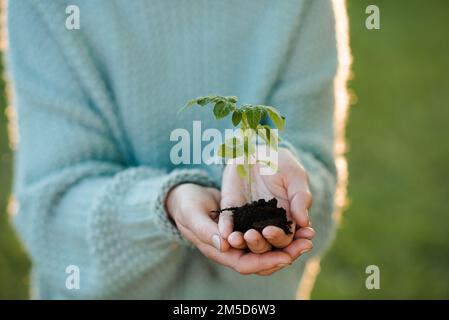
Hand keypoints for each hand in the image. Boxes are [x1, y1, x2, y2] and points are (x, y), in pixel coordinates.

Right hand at [166, 183, 309, 274]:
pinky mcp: (246, 226)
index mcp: (218, 250)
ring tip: (308, 235)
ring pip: (268, 249)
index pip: (245, 264)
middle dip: (285, 255)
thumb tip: (226, 244)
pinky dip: (282, 231)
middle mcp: (232, 249)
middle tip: (306, 244)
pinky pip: (266, 234)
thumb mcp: (192, 215)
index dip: (265, 262)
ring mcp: (240, 238)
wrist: (185, 196)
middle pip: (262, 260)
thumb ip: (206, 230)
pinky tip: (298, 224)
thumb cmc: (185, 205)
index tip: (286, 257)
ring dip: (288, 244)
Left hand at [219, 147, 313, 253]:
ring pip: (244, 238)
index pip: (286, 240)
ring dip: (241, 242)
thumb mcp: (295, 176)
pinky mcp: (231, 209)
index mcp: (285, 221)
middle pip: (264, 244)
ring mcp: (247, 218)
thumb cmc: (281, 163)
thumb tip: (304, 222)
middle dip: (262, 243)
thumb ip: (301, 198)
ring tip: (238, 239)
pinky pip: (228, 221)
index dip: (286, 242)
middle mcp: (265, 224)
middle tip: (261, 234)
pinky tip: (224, 233)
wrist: (258, 149)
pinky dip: (226, 228)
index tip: (279, 235)